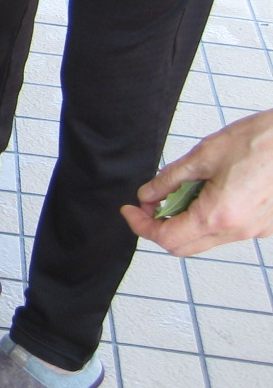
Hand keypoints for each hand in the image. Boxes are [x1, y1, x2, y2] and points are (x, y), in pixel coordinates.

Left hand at [121, 109, 272, 256]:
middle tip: (147, 204)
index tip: (129, 211)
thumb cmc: (259, 141)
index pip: (168, 238)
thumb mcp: (203, 155)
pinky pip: (227, 230)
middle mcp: (239, 230)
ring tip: (177, 192)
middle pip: (185, 246)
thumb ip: (170, 179)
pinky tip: (204, 192)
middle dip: (159, 227)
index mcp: (219, 215)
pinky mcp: (265, 224)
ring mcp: (255, 230)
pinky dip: (206, 217)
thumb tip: (147, 195)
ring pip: (206, 239)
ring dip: (183, 222)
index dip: (141, 226)